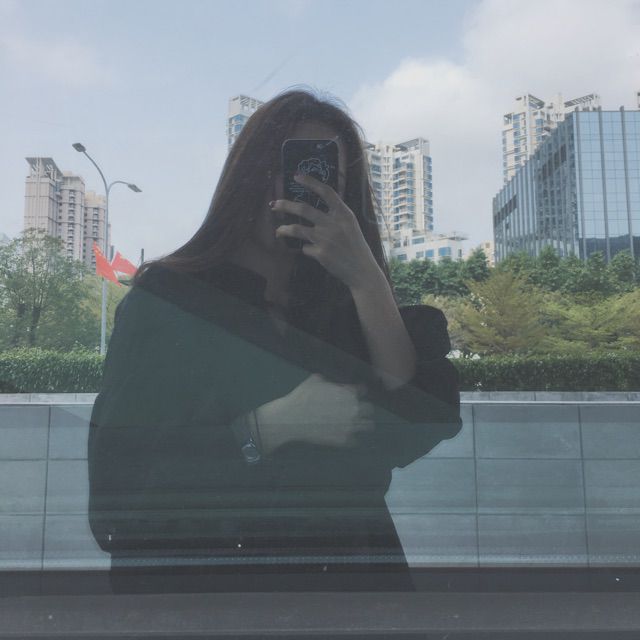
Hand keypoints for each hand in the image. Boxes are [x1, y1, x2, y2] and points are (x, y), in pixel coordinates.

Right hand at [252, 373, 374, 455]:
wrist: (291, 418)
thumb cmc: (301, 397)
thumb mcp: (316, 381)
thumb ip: (330, 382)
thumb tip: (334, 383)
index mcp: (348, 393)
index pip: (362, 392)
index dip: (357, 393)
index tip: (353, 395)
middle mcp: (353, 409)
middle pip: (369, 409)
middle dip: (363, 409)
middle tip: (354, 410)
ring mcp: (349, 426)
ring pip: (367, 426)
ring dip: (362, 424)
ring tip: (354, 423)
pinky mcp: (342, 439)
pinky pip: (353, 440)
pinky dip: (349, 437)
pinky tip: (342, 434)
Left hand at [271, 174, 381, 290]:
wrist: (362, 271)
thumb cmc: (355, 247)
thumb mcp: (351, 225)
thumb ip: (335, 215)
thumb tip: (313, 208)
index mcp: (344, 214)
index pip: (326, 192)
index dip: (310, 182)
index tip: (296, 176)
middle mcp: (333, 224)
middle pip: (303, 209)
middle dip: (285, 205)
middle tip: (274, 205)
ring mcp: (326, 239)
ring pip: (297, 229)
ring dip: (284, 229)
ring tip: (278, 231)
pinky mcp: (320, 254)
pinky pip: (305, 248)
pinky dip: (306, 248)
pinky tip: (310, 251)